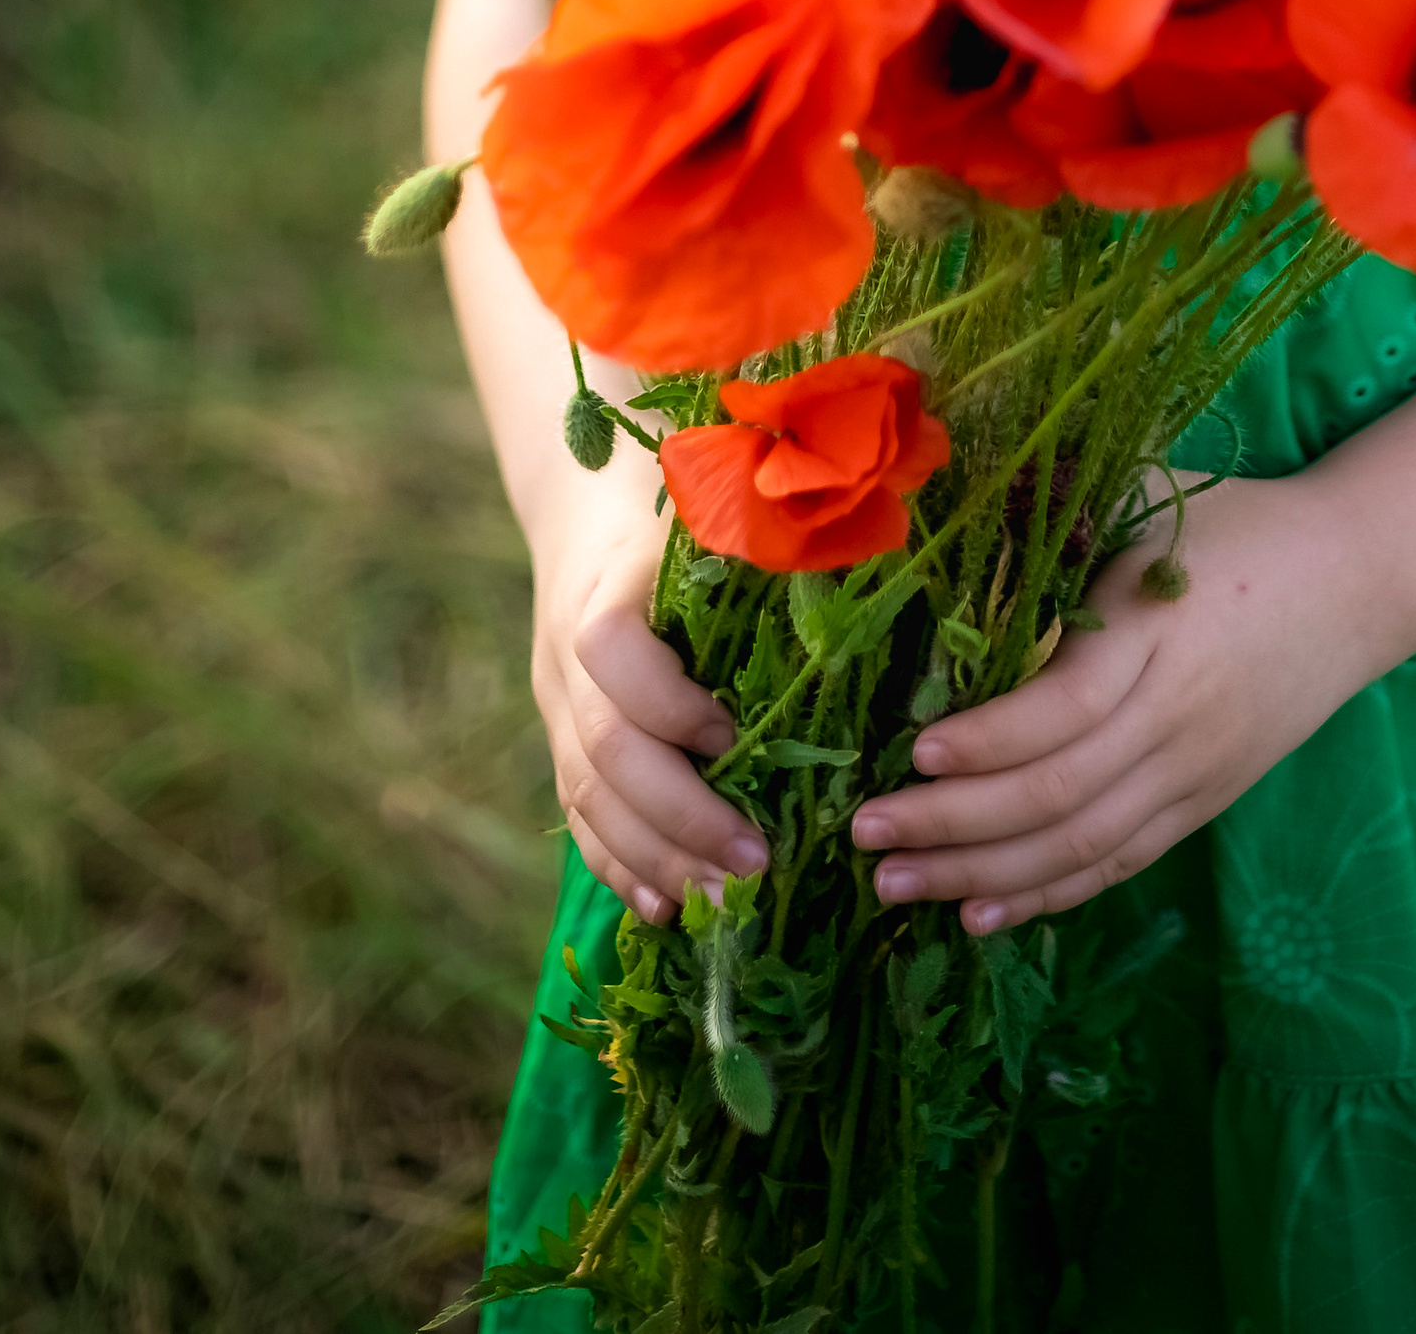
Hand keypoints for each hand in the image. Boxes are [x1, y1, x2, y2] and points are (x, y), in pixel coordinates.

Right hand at [530, 461, 765, 925]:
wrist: (584, 511)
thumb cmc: (669, 506)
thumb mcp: (705, 505)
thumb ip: (759, 536)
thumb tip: (857, 560)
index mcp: (604, 588)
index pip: (611, 651)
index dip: (668, 703)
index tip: (735, 736)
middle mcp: (567, 659)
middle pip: (603, 751)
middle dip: (680, 815)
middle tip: (756, 861)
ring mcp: (558, 711)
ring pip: (589, 800)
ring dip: (657, 860)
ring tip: (728, 903)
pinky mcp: (564, 749)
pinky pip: (580, 821)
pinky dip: (621, 869)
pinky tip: (666, 910)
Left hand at [849, 477, 1370, 935]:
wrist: (1356, 579)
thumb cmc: (1235, 524)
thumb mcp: (1150, 502)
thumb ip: (1060, 524)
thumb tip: (939, 534)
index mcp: (1157, 631)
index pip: (1064, 709)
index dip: (987, 741)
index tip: (912, 753)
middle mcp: (1178, 715)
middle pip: (1059, 794)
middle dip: (954, 825)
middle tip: (867, 836)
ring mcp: (1195, 771)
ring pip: (1082, 846)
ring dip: (983, 876)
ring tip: (894, 887)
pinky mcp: (1205, 802)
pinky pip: (1118, 863)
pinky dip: (1048, 895)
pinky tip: (979, 911)